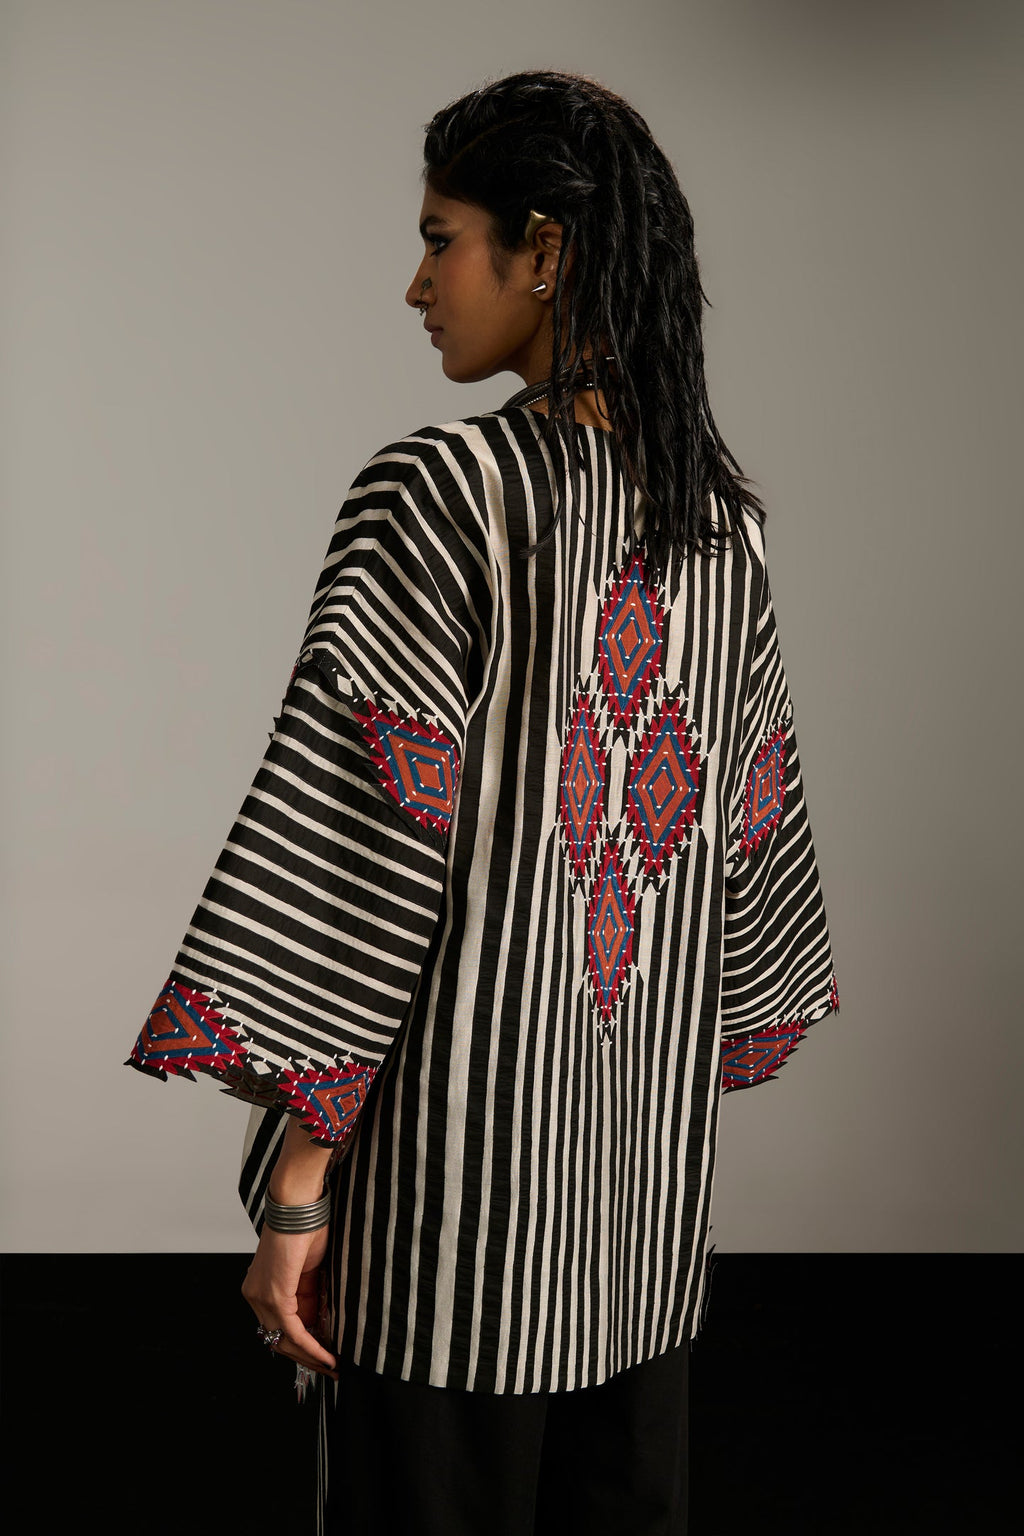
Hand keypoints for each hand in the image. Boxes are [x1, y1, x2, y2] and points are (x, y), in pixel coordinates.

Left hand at [241, 1220, 338, 1380]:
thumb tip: (320, 1320)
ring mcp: (261, 1297)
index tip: (324, 1357)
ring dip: (311, 1358)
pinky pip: (293, 1332)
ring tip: (333, 1367)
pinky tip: (328, 1357)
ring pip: (284, 1341)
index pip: (278, 1328)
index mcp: (260, 1288)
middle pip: (278, 1341)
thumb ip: (309, 1295)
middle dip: (306, 1359)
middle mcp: (254, 1295)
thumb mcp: (309, 1270)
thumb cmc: (307, 1227)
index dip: (302, 1346)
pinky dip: (312, 1347)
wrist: (300, 1204)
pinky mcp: (274, 1295)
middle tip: (330, 1370)